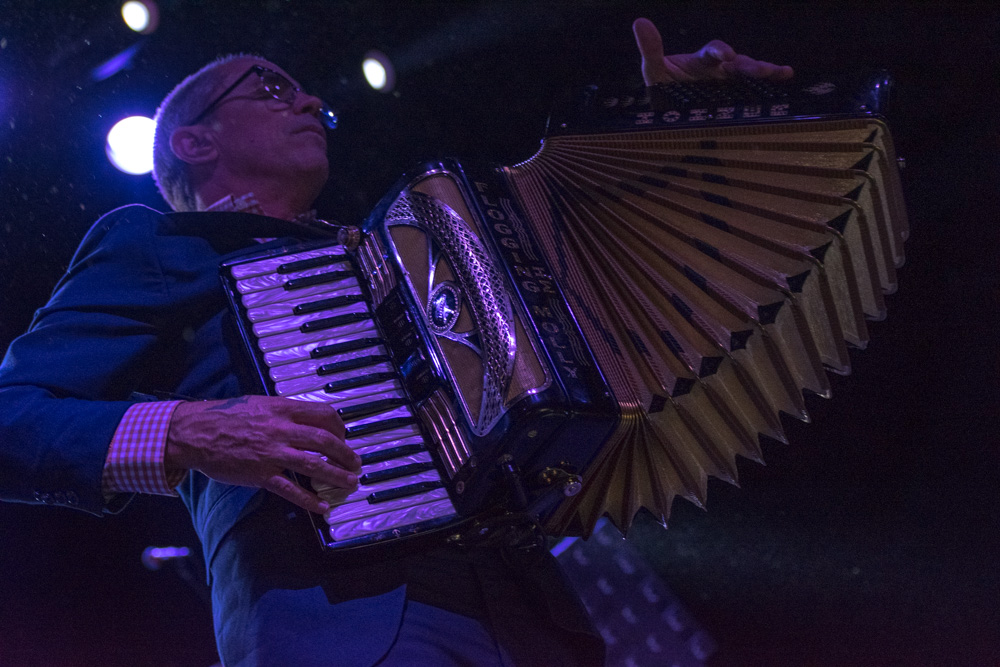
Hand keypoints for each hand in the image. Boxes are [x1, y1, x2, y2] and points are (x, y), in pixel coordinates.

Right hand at [165, 395, 360, 513]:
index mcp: (282, 409)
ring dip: (337, 475)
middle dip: (346, 454)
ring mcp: (271, 453)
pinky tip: (322, 507)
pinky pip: (290, 489)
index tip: (345, 437)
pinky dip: (309, 500)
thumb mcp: (259, 403)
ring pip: (314, 465)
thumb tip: (308, 418)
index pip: (324, 414)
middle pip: (325, 441)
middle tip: (355, 464)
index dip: (341, 427)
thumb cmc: (225, 416)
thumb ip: (285, 411)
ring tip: (349, 483)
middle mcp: (281, 430)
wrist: (194, 432)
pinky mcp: (260, 475)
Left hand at [633, 18, 792, 85]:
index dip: (720, 50)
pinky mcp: (734, 98)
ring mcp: (729, 84)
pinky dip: (770, 81)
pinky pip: (754, 89)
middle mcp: (719, 69)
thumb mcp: (654, 71)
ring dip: (764, 71)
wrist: (669, 109)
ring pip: (749, 73)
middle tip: (758, 70)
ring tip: (780, 73)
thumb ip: (651, 50)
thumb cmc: (664, 86)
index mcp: (702, 61)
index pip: (714, 50)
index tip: (725, 56)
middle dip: (749, 64)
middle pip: (738, 61)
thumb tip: (639, 22)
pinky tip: (785, 76)